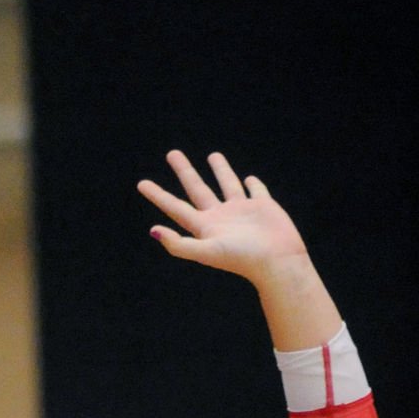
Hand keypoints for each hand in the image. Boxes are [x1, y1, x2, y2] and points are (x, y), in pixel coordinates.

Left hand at [137, 150, 307, 285]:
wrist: (277, 263)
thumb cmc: (242, 259)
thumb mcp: (207, 251)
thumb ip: (179, 244)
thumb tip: (153, 230)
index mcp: (204, 227)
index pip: (175, 207)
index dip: (158, 196)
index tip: (141, 183)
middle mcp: (220, 217)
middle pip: (197, 189)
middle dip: (184, 171)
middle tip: (172, 153)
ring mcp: (242, 211)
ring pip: (227, 184)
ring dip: (219, 170)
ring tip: (213, 155)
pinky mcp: (263, 207)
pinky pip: (255, 191)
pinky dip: (252, 183)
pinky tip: (248, 178)